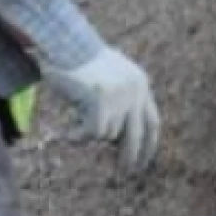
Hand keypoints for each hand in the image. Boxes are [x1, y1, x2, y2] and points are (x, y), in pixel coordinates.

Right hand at [43, 45, 160, 171]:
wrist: (62, 42)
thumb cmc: (77, 63)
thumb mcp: (106, 81)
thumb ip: (118, 104)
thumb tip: (118, 142)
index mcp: (140, 83)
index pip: (152, 121)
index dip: (150, 144)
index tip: (144, 162)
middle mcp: (135, 89)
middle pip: (138, 134)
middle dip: (132, 156)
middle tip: (126, 173)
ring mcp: (120, 95)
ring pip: (108, 133)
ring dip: (89, 132)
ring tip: (73, 120)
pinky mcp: (102, 101)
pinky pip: (92, 133)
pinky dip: (77, 136)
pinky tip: (66, 132)